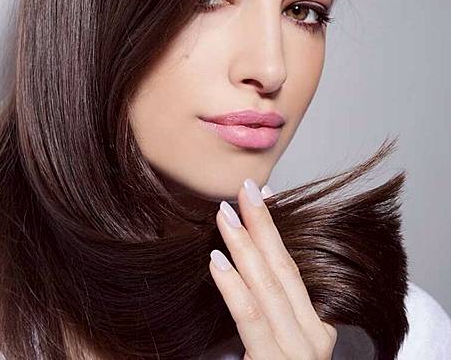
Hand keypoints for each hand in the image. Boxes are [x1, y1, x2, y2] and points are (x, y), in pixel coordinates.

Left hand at [208, 179, 336, 359]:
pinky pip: (253, 323)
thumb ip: (265, 307)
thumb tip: (236, 263)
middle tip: (242, 188)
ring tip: (224, 214)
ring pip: (270, 290)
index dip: (273, 231)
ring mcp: (297, 353)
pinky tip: (218, 263)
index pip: (291, 269)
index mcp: (313, 329)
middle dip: (262, 226)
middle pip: (283, 271)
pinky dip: (235, 290)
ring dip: (245, 247)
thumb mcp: (277, 339)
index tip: (260, 195)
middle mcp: (312, 339)